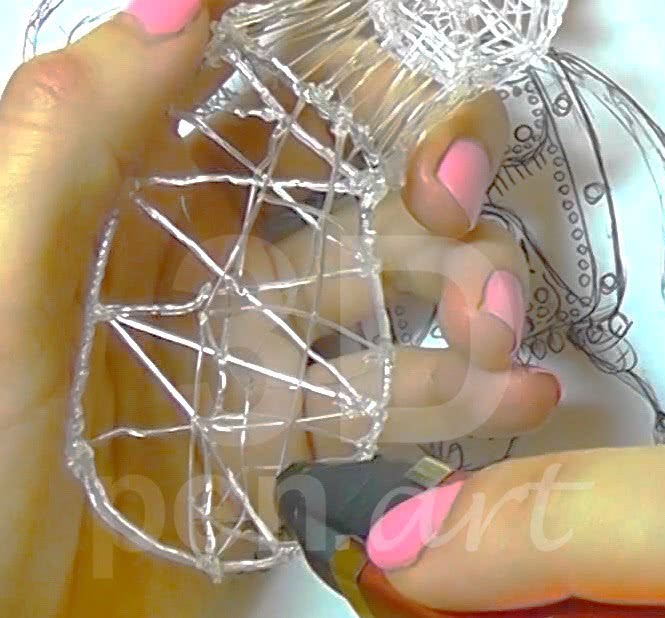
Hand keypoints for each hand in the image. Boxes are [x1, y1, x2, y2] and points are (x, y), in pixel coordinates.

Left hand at [0, 1, 558, 614]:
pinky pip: (391, 402)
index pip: (275, 99)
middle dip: (441, 201)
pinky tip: (523, 396)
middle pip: (363, 193)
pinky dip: (465, 396)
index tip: (421, 126)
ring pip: (398, 295)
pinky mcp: (285, 439)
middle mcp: (214, 258)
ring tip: (504, 338)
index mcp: (139, 195)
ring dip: (470, 298)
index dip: (365, 90)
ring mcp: (259, 350)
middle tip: (467, 231)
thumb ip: (75, 133)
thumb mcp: (3, 280)